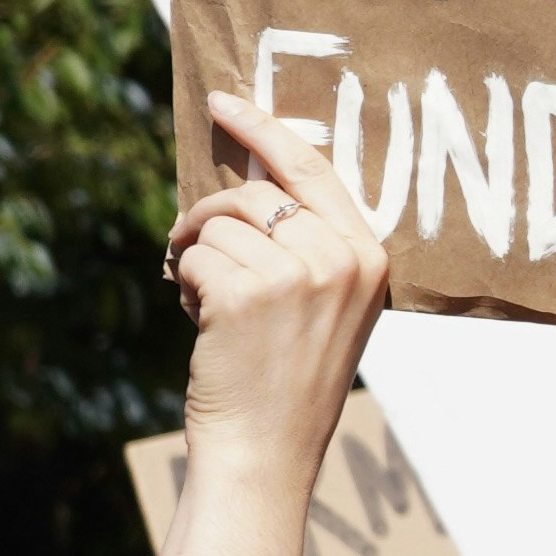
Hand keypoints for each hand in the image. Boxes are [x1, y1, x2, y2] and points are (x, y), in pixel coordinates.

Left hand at [168, 89, 386, 464]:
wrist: (266, 453)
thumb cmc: (285, 382)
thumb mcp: (325, 308)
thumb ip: (308, 247)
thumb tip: (251, 179)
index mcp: (370, 259)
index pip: (315, 170)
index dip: (266, 130)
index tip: (225, 102)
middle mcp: (341, 260)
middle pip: (257, 193)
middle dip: (211, 214)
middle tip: (189, 246)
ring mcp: (297, 276)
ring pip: (218, 224)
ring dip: (198, 259)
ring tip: (211, 308)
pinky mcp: (246, 293)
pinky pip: (194, 255)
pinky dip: (186, 286)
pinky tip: (204, 326)